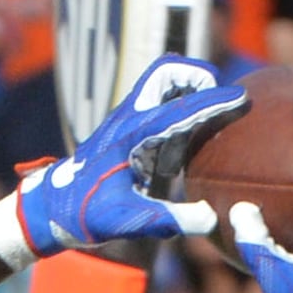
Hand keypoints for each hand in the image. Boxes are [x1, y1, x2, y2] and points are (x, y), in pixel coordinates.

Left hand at [0, 57, 238, 266]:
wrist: (50, 208)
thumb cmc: (83, 213)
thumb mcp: (123, 221)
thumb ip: (166, 220)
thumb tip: (210, 221)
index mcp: (131, 133)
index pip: (180, 107)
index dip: (214, 102)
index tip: (242, 99)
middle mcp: (130, 118)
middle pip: (167, 70)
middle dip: (198, 75)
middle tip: (219, 100)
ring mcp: (129, 120)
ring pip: (163, 81)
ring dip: (189, 87)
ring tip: (211, 114)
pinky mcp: (130, 129)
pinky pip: (161, 103)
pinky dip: (182, 106)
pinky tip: (193, 136)